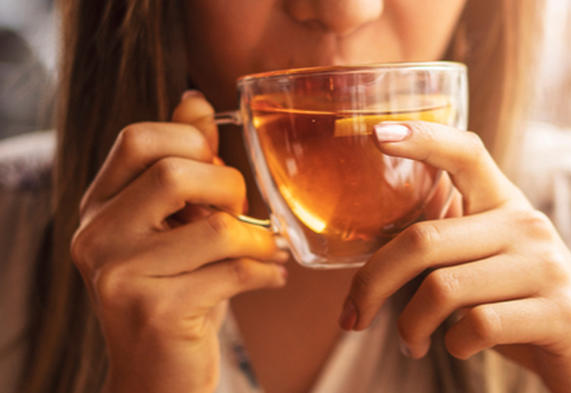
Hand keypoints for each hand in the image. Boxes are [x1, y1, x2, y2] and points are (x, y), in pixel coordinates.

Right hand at [70, 91, 288, 392]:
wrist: (156, 376)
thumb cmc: (175, 291)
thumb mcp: (173, 227)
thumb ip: (183, 165)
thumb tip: (195, 100)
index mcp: (99, 207)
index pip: (138, 138)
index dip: (192, 143)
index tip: (216, 170)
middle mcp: (97, 236)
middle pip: (175, 174)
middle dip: (229, 189)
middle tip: (244, 215)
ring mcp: (120, 276)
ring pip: (216, 228)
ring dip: (258, 239)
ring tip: (268, 250)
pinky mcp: (155, 311)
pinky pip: (233, 272)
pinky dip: (267, 272)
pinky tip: (273, 277)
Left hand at [339, 121, 570, 392]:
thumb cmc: (523, 309)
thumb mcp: (490, 267)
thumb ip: (449, 249)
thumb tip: (375, 261)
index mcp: (506, 206)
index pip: (466, 153)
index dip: (422, 137)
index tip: (376, 134)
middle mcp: (527, 225)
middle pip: (423, 240)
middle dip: (371, 283)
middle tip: (353, 318)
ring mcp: (546, 267)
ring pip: (442, 288)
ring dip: (410, 325)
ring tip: (411, 343)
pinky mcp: (559, 312)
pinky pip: (476, 326)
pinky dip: (453, 345)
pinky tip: (458, 347)